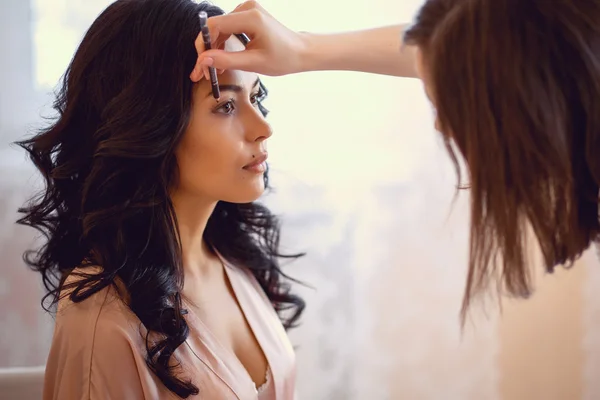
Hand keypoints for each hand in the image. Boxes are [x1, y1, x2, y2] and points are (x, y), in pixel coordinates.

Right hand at [190, 1, 307, 80]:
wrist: (300, 52)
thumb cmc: (283, 58)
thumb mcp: (254, 63)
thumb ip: (227, 60)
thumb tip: (204, 60)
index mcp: (251, 17)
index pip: (215, 25)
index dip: (203, 44)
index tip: (200, 63)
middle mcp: (248, 8)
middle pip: (215, 27)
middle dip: (208, 49)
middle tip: (203, 71)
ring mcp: (248, 10)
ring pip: (220, 28)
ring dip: (214, 48)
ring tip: (214, 69)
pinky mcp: (248, 15)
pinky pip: (228, 28)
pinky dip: (223, 43)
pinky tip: (222, 59)